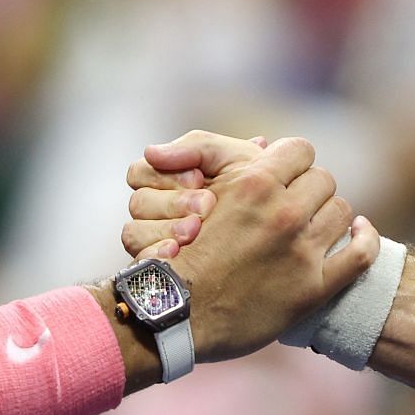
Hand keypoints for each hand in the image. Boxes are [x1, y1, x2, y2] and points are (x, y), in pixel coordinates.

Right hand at [121, 130, 270, 259]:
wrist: (281, 249)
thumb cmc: (262, 198)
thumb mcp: (238, 161)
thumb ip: (201, 146)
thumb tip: (154, 152)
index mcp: (175, 185)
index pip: (141, 172)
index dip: (167, 174)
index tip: (198, 178)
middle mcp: (162, 214)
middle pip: (138, 201)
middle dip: (174, 201)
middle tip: (206, 206)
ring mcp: (159, 245)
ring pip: (133, 231)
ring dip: (168, 227)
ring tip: (196, 231)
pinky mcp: (159, 268)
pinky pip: (141, 259)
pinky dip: (159, 253)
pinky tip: (178, 251)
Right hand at [130, 133, 378, 362]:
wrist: (177, 313)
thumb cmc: (180, 251)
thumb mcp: (193, 192)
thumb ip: (222, 159)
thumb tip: (263, 144)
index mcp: (254, 185)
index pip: (300, 150)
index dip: (293, 161)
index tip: (285, 174)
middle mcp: (283, 214)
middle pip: (323, 179)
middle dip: (309, 188)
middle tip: (294, 204)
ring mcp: (301, 253)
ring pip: (342, 210)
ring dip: (328, 214)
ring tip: (312, 225)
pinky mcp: (314, 289)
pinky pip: (361, 254)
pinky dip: (365, 239)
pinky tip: (357, 234)